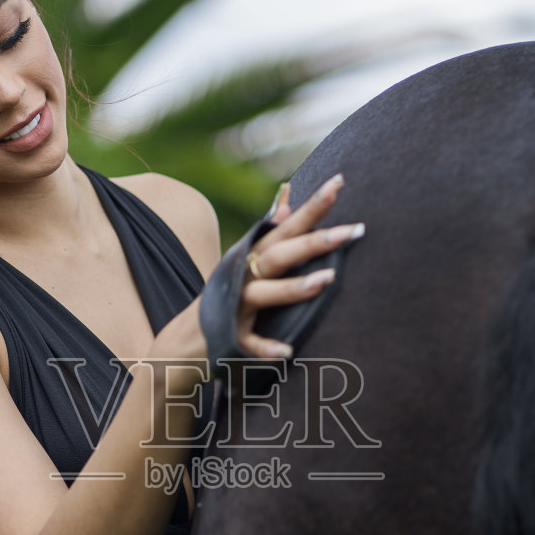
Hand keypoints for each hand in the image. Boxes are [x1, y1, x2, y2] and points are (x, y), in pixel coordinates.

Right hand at [233, 174, 364, 359]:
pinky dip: (264, 349)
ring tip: (327, 280)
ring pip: (263, 295)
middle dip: (313, 242)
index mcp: (252, 256)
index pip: (287, 227)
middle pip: (279, 255)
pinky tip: (288, 352)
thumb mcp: (244, 259)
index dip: (312, 207)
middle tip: (351, 230)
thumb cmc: (224, 296)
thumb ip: (270, 230)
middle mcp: (243, 276)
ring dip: (293, 288)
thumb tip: (287, 195)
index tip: (340, 183)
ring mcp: (234, 307)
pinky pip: (247, 343)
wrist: (183, 341)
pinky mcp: (228, 339)